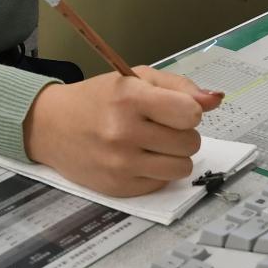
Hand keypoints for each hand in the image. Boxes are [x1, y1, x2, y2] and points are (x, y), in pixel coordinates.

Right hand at [21, 66, 224, 197]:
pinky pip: (161, 184)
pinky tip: (136, 159)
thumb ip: (179, 87)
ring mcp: (120, 164)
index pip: (190, 113)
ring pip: (182, 168)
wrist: (51, 126)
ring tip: (152, 145)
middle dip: (181, 134)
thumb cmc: (98, 98)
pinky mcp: (118, 188)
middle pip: (191, 143)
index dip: (189, 111)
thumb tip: (216, 100)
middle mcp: (124, 133)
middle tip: (159, 127)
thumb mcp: (134, 79)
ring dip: (174, 156)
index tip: (175, 109)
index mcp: (129, 98)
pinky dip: (156, 172)